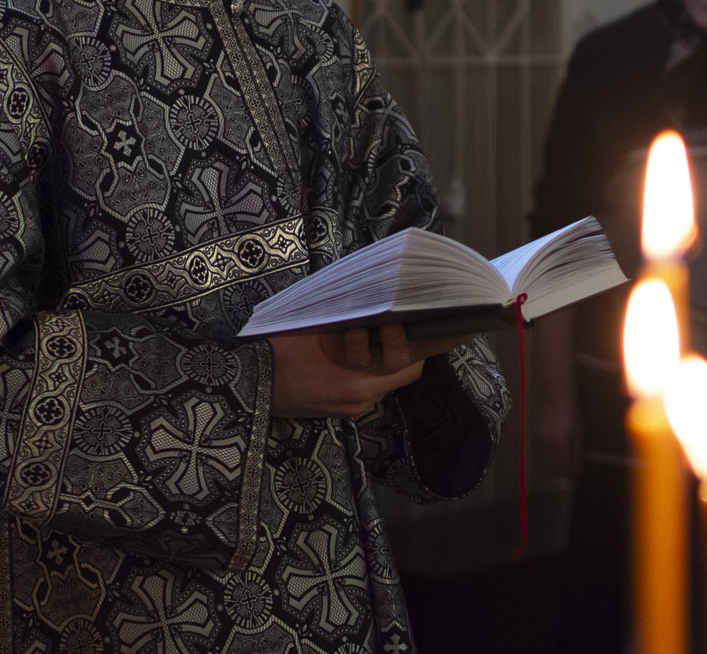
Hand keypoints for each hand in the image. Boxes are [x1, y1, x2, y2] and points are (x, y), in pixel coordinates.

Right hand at [268, 323, 474, 419]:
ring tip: (382, 325)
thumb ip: (347, 321)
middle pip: (403, 370)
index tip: (458, 331)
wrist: (248, 386)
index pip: (408, 362)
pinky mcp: (341, 404)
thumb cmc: (275, 354)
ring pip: (386, 375)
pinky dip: (371, 362)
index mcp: (356, 382)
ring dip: (389, 351)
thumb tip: (375, 301)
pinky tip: (363, 342)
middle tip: (419, 320)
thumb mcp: (312, 330)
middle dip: (412, 344)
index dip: (432, 344)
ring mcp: (351, 404)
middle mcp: (360, 398)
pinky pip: (369, 380)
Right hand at [532, 393, 578, 477]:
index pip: (563, 467)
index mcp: (561, 442)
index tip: (571, 479)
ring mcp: (539, 438)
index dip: (567, 475)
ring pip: (544, 460)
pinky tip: (552, 454)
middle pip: (552, 467)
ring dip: (552, 465)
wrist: (554, 394)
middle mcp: (548, 442)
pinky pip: (539, 452)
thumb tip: (578, 468)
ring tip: (560, 465)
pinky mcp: (534, 434)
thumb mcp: (579, 431)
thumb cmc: (571, 410)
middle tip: (566, 476)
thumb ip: (576, 452)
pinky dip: (546, 456)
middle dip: (559, 473)